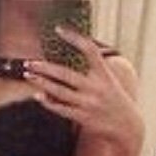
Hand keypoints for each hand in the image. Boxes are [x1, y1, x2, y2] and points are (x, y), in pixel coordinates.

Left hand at [23, 26, 142, 147]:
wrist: (127, 126)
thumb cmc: (114, 98)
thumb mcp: (109, 80)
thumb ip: (93, 68)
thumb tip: (67, 55)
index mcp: (104, 74)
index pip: (89, 50)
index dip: (74, 37)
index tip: (58, 29)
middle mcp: (96, 87)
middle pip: (65, 73)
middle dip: (44, 67)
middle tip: (29, 62)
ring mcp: (89, 103)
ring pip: (59, 91)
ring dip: (41, 82)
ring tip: (28, 75)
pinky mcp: (83, 117)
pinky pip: (61, 109)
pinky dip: (48, 102)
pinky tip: (37, 95)